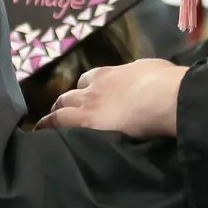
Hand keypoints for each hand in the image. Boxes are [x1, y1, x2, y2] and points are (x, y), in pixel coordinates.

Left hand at [38, 60, 186, 136]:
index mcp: (107, 74)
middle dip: (64, 104)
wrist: (163, 95)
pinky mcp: (87, 124)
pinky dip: (49, 129)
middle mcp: (92, 88)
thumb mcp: (147, 69)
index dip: (83, 89)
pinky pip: (59, 125)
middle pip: (69, 96)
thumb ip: (136, 76)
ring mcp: (87, 106)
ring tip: (48, 129)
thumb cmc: (162, 80)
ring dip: (53, 118)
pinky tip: (44, 138)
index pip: (86, 80)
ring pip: (60, 110)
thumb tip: (141, 79)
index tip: (83, 97)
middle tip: (61, 114)